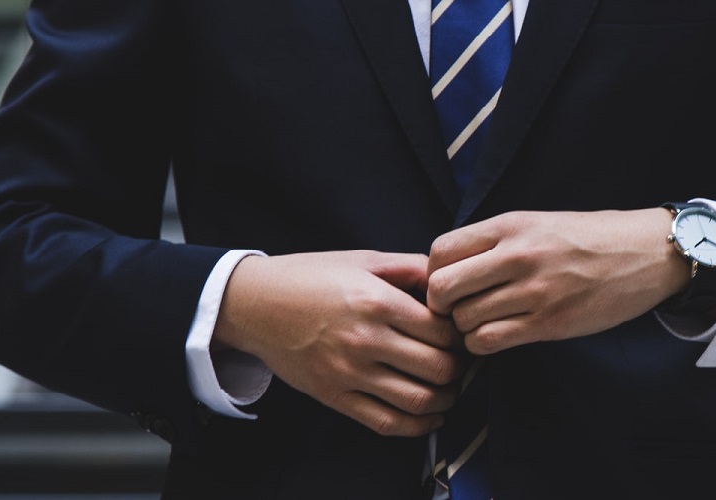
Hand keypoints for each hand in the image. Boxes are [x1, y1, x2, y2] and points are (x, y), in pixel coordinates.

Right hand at [213, 251, 462, 435]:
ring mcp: (349, 372)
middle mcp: (365, 340)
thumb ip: (410, 268)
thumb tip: (448, 280)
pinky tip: (430, 417)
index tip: (460, 334)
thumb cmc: (309, 277)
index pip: (442, 331)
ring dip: (445, 400)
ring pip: (418, 400)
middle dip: (458, 369)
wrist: (255, 304)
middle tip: (460, 363)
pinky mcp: (334, 396)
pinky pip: (386, 422)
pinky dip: (417, 426)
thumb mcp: (362, 260)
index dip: (460, 335)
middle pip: (438, 368)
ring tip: (449, 390)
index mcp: (377, 302)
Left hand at [427, 210, 691, 354]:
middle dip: (441, 305)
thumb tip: (447, 268)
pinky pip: (490, 341)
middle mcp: (518, 255)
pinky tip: (497, 336)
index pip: (440, 251)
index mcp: (511, 225)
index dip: (433, 273)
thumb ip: (495, 241)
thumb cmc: (589, 239)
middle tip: (457, 310)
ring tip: (483, 323)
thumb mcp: (537, 223)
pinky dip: (483, 344)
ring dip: (465, 328)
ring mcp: (534, 291)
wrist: (646, 253)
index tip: (449, 284)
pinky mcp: (550, 323)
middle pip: (442, 288)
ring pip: (464, 320)